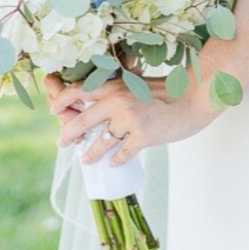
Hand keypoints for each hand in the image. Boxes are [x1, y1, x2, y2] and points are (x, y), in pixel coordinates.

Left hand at [45, 70, 221, 165]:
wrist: (194, 97)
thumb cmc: (166, 91)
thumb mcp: (135, 85)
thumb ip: (116, 93)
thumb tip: (95, 105)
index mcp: (114, 86)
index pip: (78, 91)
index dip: (62, 102)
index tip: (53, 111)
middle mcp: (117, 102)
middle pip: (82, 120)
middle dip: (68, 134)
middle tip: (60, 143)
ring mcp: (130, 120)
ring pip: (100, 141)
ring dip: (90, 153)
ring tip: (85, 159)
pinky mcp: (143, 136)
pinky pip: (123, 153)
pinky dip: (116, 160)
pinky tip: (113, 164)